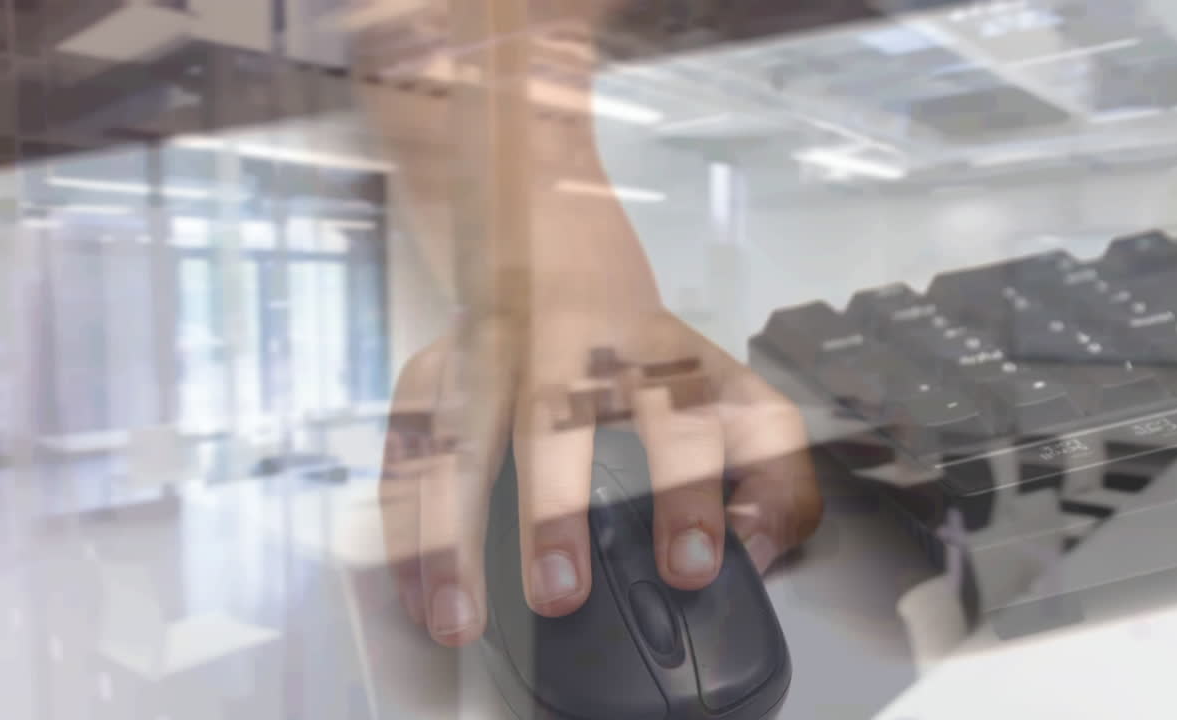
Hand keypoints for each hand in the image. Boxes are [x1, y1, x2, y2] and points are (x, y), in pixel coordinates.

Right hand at [379, 309, 822, 646]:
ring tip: (457, 614)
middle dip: (554, 505)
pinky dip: (402, 522)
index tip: (689, 562)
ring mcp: (492, 355)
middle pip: (554, 418)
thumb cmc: (647, 348)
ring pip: (460, 437)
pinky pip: (403, 450)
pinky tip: (411, 585)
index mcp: (656, 357)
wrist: (553, 240)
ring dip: (453, 530)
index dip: (689, 491)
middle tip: (559, 588)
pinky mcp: (431, 370)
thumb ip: (774, 472)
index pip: (683, 417)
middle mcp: (570, 351)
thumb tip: (759, 546)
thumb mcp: (729, 389)